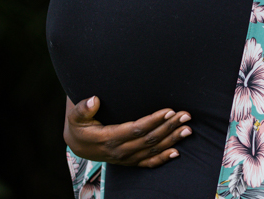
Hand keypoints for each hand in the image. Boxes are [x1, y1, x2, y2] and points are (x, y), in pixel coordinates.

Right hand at [63, 96, 192, 167]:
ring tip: (188, 129)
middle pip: (149, 139)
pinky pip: (148, 163)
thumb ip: (82, 108)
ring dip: (172, 140)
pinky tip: (177, 152)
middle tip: (186, 116)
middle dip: (169, 127)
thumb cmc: (80, 126)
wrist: (78, 145)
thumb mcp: (75, 117)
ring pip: (153, 150)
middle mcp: (120, 151)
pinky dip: (163, 158)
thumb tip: (94, 100)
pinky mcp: (130, 162)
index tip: (169, 110)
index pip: (137, 129)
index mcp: (109, 138)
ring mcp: (126, 158)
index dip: (154, 120)